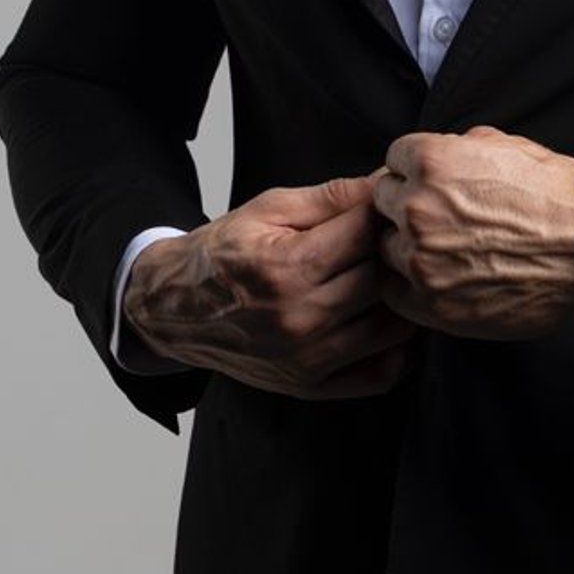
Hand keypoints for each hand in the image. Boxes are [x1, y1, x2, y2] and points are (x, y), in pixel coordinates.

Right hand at [122, 174, 413, 399]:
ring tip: (383, 281)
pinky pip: (380, 374)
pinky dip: (395, 349)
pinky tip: (380, 321)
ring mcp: (307, 359)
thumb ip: (330, 197)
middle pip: (382, 281)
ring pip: (391, 327)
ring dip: (397, 301)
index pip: (365, 236)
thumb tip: (382, 186)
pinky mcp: (311, 386)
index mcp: (286, 268)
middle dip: (391, 257)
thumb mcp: (268, 209)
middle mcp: (300, 319)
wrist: (176, 308)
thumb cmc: (223, 255)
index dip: (382, 216)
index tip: (384, 211)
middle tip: (389, 245)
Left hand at [371, 126, 573, 338]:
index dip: (415, 172)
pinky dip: (411, 288)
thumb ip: (458, 147)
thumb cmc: (561, 198)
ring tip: (446, 252)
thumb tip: (435, 156)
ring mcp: (421, 260)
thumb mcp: (510, 146)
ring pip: (385, 249)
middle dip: (407, 207)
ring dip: (406, 249)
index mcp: (433, 162)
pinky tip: (442, 280)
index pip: (393, 160)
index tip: (432, 185)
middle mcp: (419, 208)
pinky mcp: (432, 304)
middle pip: (382, 203)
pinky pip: (394, 293)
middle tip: (442, 219)